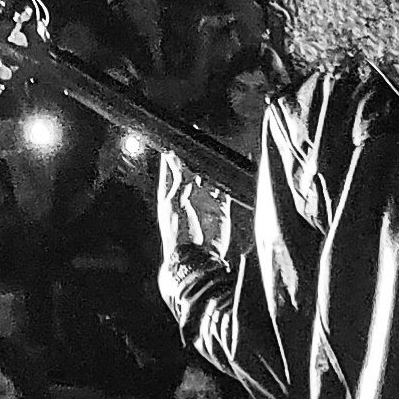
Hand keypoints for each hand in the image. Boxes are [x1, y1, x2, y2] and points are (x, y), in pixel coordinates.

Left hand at [156, 150, 216, 270]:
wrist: (196, 258)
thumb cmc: (177, 234)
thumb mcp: (173, 203)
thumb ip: (178, 180)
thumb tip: (176, 157)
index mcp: (170, 194)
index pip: (171, 169)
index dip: (173, 155)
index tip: (177, 140)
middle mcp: (187, 195)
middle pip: (192, 171)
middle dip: (196, 159)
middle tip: (201, 143)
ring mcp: (204, 201)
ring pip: (209, 178)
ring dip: (212, 169)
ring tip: (215, 156)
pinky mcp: (220, 208)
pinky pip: (225, 190)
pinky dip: (227, 180)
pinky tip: (228, 170)